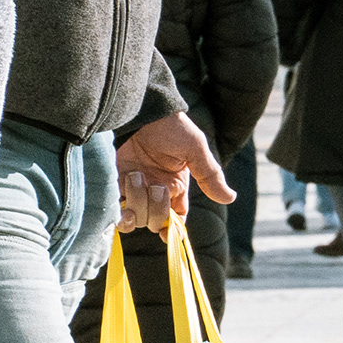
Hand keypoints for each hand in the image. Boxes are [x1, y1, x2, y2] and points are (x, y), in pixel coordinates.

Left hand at [116, 112, 229, 235]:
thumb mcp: (195, 148)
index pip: (176, 218)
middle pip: (154, 220)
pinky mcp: (112, 181)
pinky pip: (114, 207)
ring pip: (135, 216)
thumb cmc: (170, 126)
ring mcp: (133, 187)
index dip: (172, 230)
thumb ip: (210, 175)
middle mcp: (154, 190)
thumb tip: (230, 198)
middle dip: (155, 208)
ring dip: (135, 201)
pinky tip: (122, 188)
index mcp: (176, 186)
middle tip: (154, 185)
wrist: (139, 108)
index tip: (167, 234)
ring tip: (135, 176)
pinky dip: (117, 206)